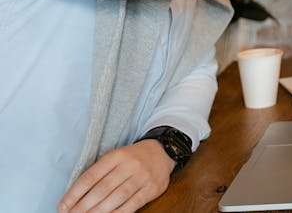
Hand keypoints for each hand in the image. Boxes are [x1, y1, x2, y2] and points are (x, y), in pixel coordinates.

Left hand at [58, 140, 175, 212]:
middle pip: (102, 189)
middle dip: (83, 206)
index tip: (62, 206)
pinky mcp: (153, 188)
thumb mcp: (115, 158)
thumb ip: (99, 173)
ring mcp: (143, 176)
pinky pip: (133, 204)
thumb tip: (76, 197)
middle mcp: (130, 165)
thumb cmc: (132, 158)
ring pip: (117, 197)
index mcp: (116, 155)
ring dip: (98, 212)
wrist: (162, 151)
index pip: (90, 176)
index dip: (74, 193)